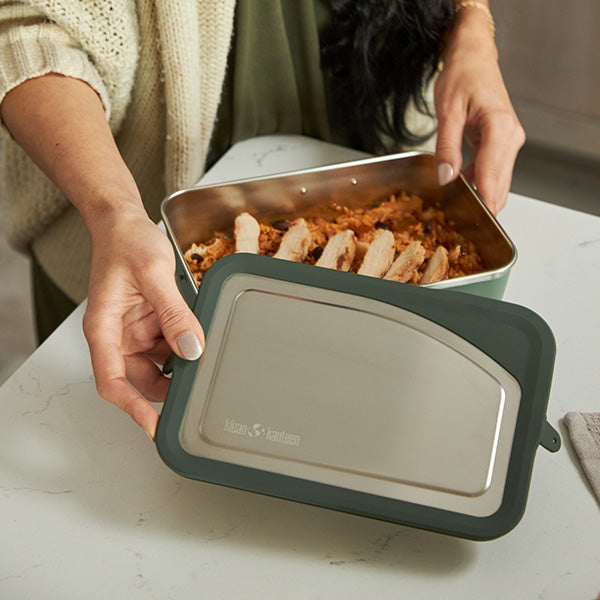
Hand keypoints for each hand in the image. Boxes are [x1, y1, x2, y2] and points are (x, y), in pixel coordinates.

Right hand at [82, 209, 204, 439]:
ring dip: (180, 360)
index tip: (155, 426)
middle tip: (198, 384)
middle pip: (141, 379)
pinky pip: (169, 343)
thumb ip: (174, 313)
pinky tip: (196, 332)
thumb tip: (191, 348)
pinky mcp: (150, 323)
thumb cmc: (126, 242)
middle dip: (169, 384)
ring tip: (201, 349)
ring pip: (160, 364)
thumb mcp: (153, 275)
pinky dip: (184, 342)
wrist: (125, 222)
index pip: (113, 382)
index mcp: (104, 329)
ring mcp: (135, 331)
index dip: (133, 409)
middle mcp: (117, 335)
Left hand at [434, 11, 524, 213]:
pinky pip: (492, 173)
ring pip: (497, 183)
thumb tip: (446, 178)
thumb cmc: (462, 77)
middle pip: (498, 186)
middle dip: (482, 207)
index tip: (475, 225)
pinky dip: (478, 185)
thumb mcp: (447, 111)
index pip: (492, 177)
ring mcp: (509, 143)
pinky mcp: (502, 145)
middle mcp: (510, 138)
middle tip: (458, 225)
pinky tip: (460, 190)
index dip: (483, 203)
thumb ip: (446, 147)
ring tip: (455, 211)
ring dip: (480, 198)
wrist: (473, 58)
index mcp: (500, 129)